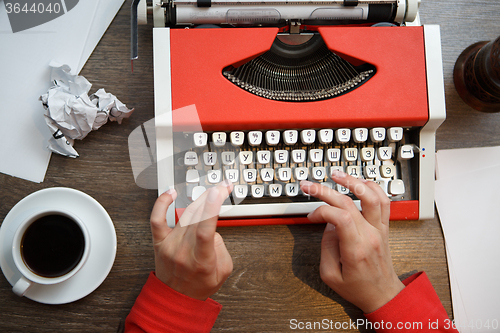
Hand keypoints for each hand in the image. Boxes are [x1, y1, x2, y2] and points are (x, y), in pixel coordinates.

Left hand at [149, 180, 233, 300]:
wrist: (177, 297)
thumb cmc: (200, 284)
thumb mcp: (224, 270)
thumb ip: (221, 246)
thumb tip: (212, 226)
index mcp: (201, 261)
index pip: (205, 230)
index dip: (211, 208)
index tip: (218, 192)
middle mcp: (183, 252)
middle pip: (196, 217)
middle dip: (210, 198)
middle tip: (221, 187)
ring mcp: (169, 245)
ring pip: (184, 215)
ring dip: (198, 200)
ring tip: (209, 192)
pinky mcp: (159, 242)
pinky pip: (157, 219)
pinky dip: (162, 203)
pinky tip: (171, 193)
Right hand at [300, 171, 404, 312]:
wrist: (383, 295)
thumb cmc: (357, 288)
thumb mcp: (330, 275)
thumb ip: (326, 247)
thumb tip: (328, 224)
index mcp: (356, 250)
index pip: (341, 217)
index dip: (322, 211)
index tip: (312, 216)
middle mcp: (370, 236)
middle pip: (349, 202)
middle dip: (325, 191)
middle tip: (310, 186)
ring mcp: (380, 229)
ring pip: (372, 196)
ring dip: (353, 182)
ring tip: (337, 175)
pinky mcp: (384, 227)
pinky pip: (384, 201)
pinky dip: (372, 187)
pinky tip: (359, 182)